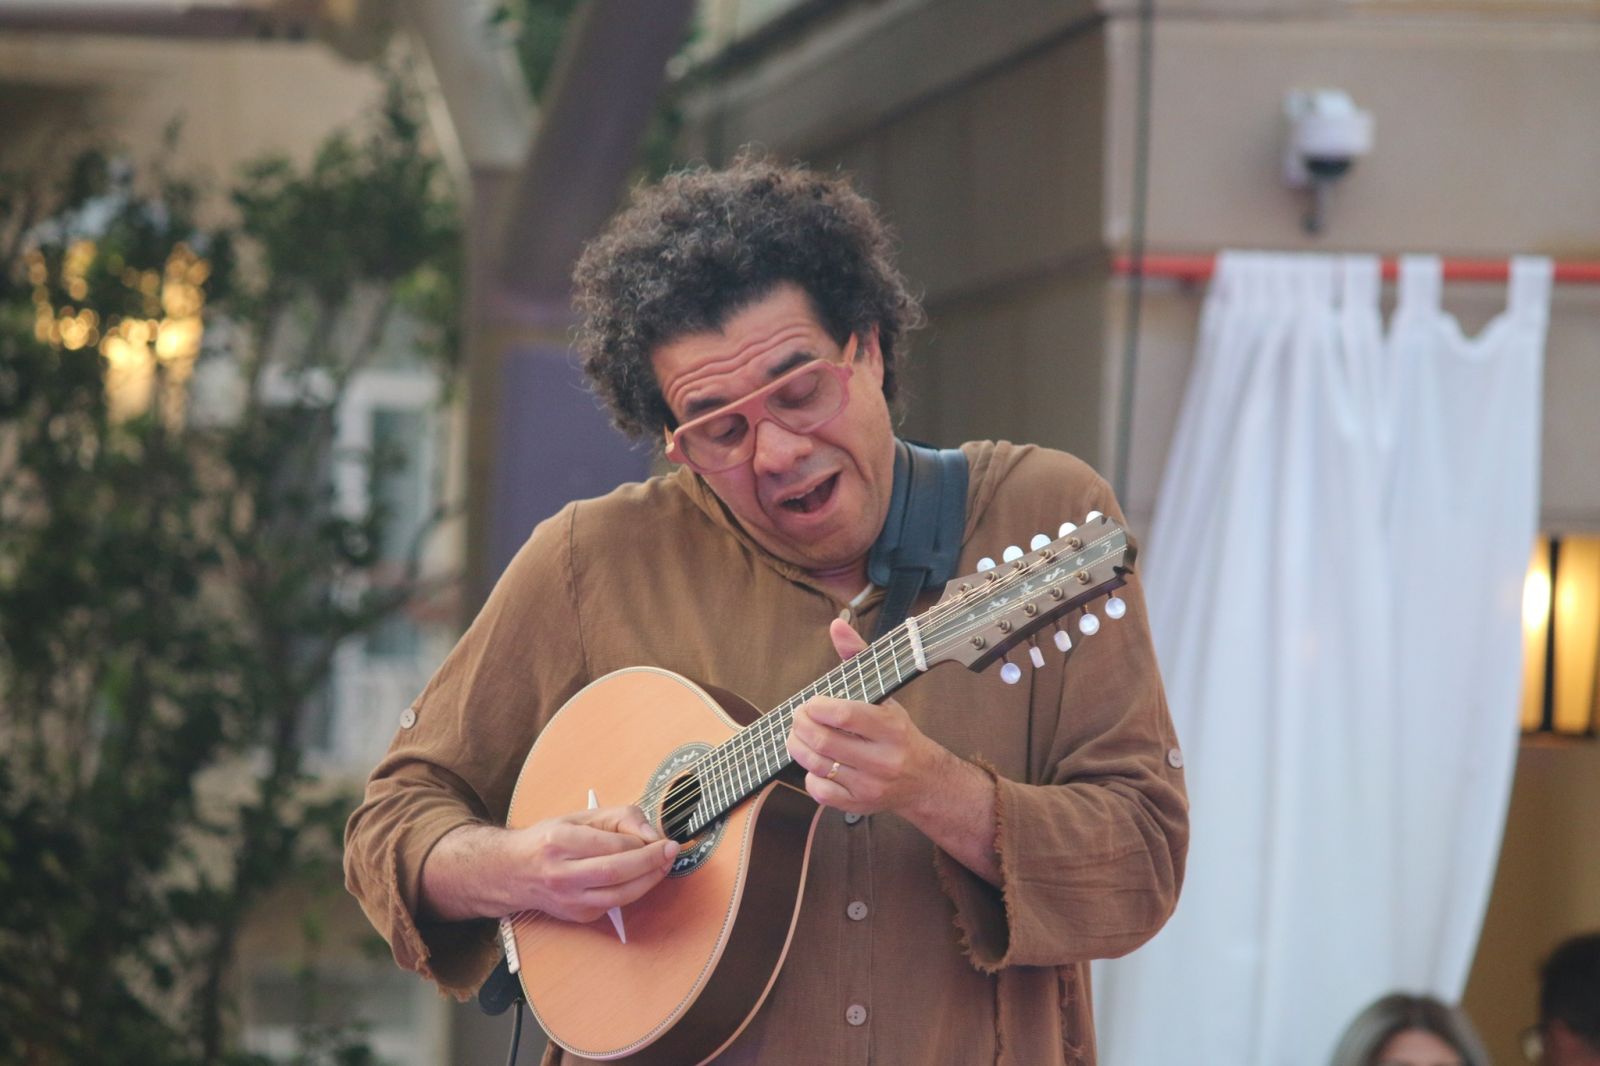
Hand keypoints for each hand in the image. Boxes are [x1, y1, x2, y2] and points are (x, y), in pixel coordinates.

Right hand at [421, 806, 678, 924]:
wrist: (511, 872)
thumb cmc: (548, 840)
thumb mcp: (578, 817)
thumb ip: (617, 817)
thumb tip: (650, 833)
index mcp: (559, 841)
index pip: (611, 845)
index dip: (642, 843)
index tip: (660, 837)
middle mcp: (561, 873)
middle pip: (616, 872)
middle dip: (651, 862)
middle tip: (671, 851)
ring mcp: (568, 899)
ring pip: (619, 895)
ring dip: (649, 881)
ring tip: (664, 865)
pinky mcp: (576, 916)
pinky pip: (614, 904)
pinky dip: (634, 891)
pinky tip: (643, 877)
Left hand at [785, 618, 947, 815]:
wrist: (923, 781)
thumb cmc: (897, 732)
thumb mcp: (885, 694)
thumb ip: (859, 657)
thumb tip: (837, 625)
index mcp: (891, 727)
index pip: (844, 715)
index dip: (817, 707)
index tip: (811, 703)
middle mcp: (882, 759)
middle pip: (823, 741)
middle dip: (799, 725)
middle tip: (798, 717)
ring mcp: (869, 785)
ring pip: (816, 765)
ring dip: (797, 746)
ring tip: (799, 735)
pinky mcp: (857, 805)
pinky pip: (818, 790)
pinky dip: (809, 775)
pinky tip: (815, 763)